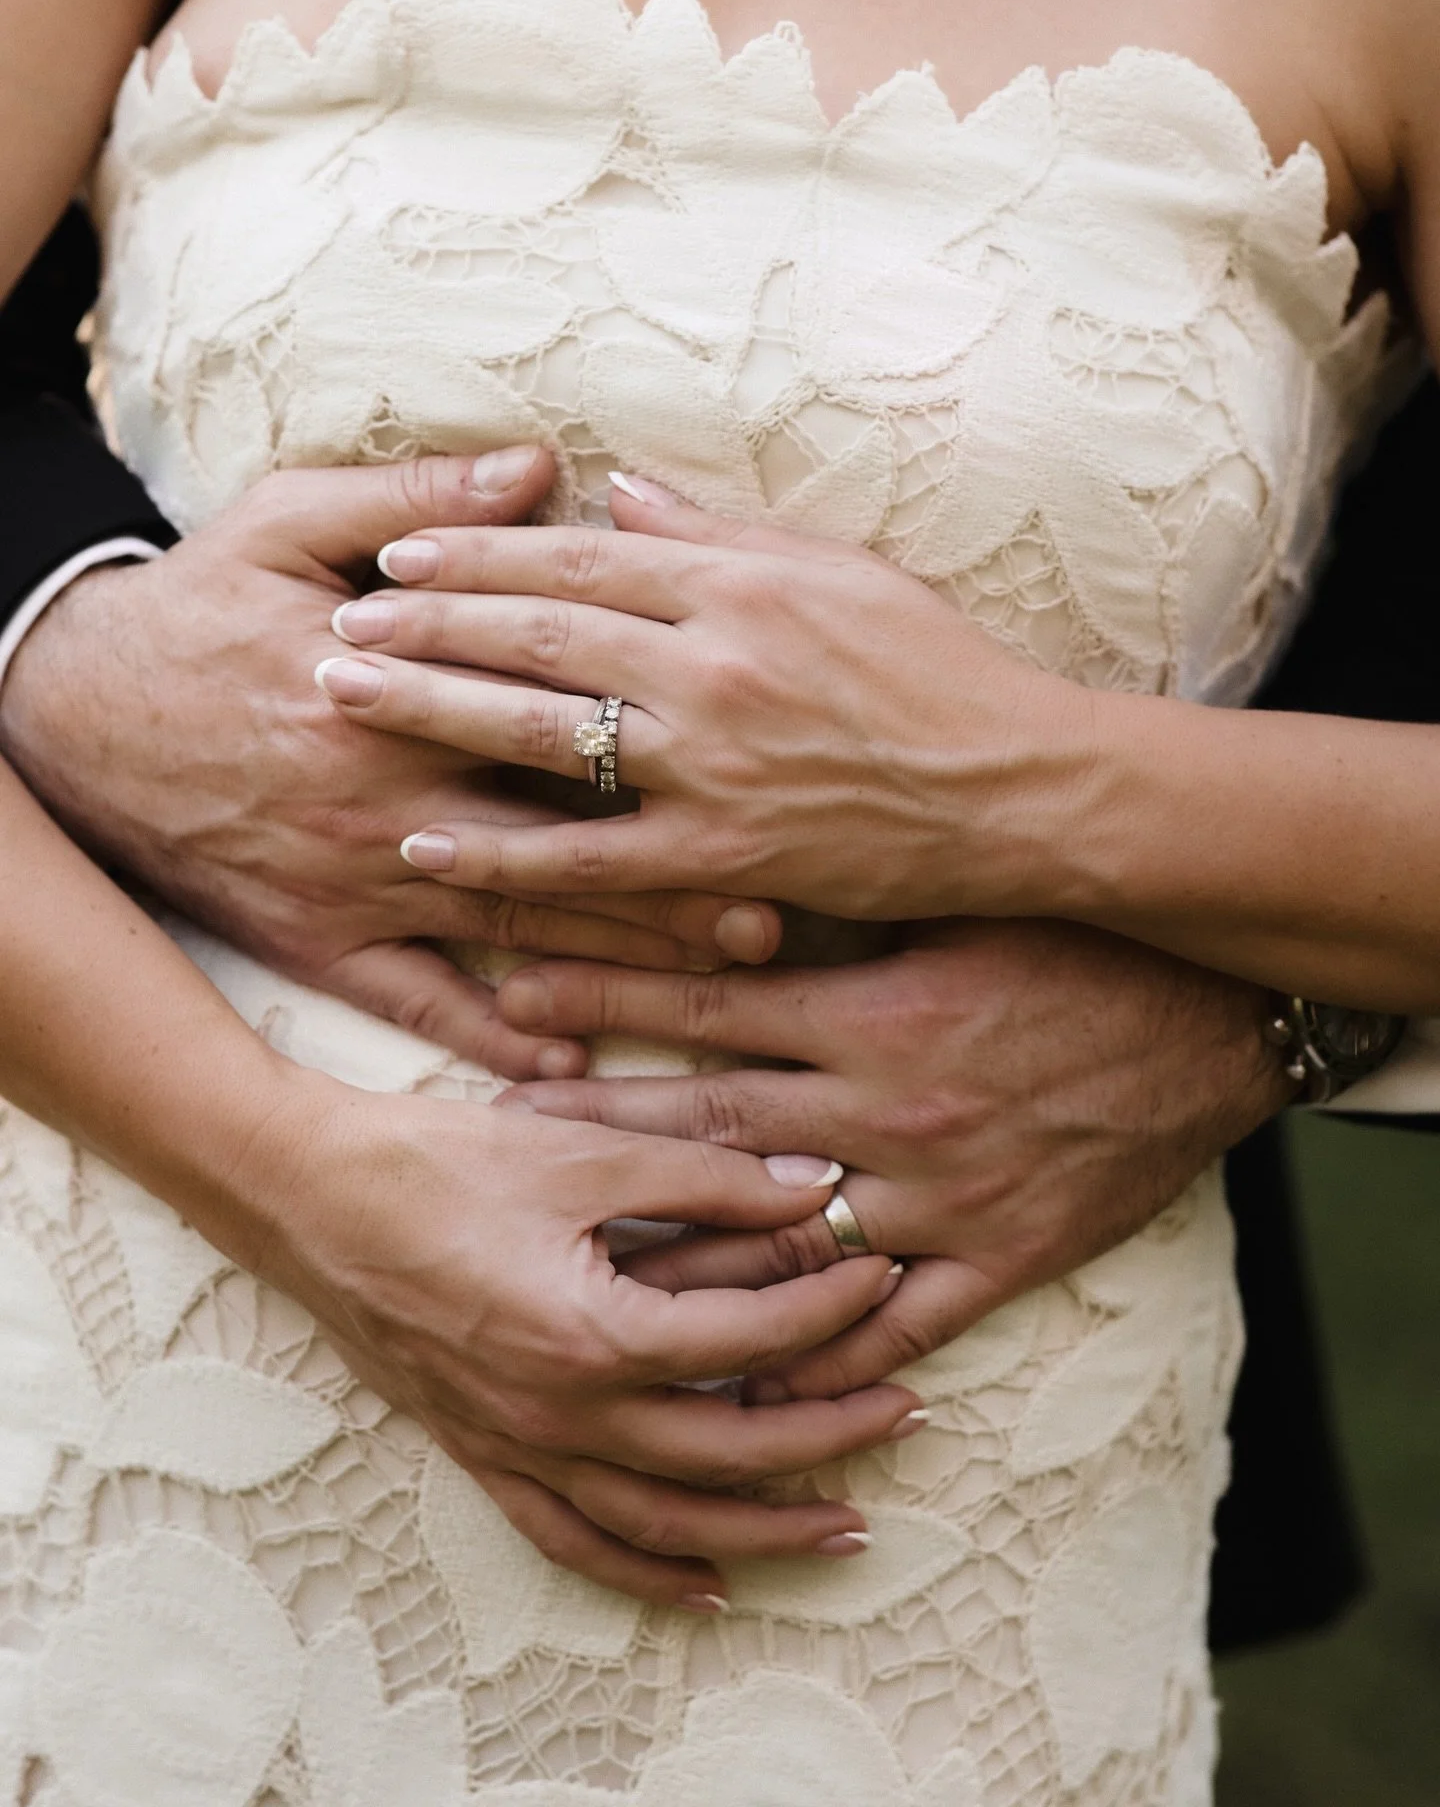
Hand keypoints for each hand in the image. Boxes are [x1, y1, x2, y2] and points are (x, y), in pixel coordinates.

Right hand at [0, 450, 780, 1079]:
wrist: (66, 711)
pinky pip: (417, 1005)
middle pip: (562, 842)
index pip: (556, 717)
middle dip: (673, 876)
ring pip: (516, 932)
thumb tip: (542, 467)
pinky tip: (568, 1062)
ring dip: (619, 961)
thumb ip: (418, 499)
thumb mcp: (285, 520)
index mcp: (401, 688)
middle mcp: (391, 799)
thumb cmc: (191, 606)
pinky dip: (492, 1038)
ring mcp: (357, 881)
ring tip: (719, 981)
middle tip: (781, 904)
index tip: (758, 764)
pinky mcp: (316, 942)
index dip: (662, 742)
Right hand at [243, 1078, 921, 1607]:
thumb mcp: (583, 1150)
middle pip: (727, 1453)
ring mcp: (516, 1446)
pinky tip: (702, 1585)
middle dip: (831, 1435)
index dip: (829, 1309)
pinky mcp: (481, 1453)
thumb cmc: (434, 1161)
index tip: (882, 1271)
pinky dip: (644, 1571)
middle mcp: (559, 1414)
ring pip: (663, 1523)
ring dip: (762, 1531)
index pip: (747, 1343)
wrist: (303, 1193)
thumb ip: (707, 1176)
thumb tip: (813, 1183)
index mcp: (592, 1335)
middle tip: (907, 1412)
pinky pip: (572, 1541)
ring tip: (846, 1527)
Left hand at [311, 474, 1088, 918]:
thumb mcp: (844, 571)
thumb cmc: (942, 671)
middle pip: (537, 637)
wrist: (1021, 786)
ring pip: (542, 733)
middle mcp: (712, 667)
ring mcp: (712, 766)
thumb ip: (722, 532)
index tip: (398, 555)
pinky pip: (589, 859)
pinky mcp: (722, 855)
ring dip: (431, 713)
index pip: (577, 563)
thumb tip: (619, 493)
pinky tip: (427, 844)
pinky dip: (504, 853)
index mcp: (740, 588)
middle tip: (336, 624)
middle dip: (424, 625)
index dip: (477, 556)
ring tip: (343, 701)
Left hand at [491, 918, 1292, 1397]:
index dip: (601, 1001)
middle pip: (711, 1128)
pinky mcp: (999, 1255)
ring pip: (783, 1243)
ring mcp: (939, 1194)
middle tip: (498, 1135)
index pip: (703, 1007)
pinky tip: (747, 1386)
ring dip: (680, 1256)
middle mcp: (887, 1111)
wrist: (1218, 1019)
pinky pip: (896, 1323)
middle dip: (599, 1129)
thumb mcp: (958, 901)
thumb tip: (726, 878)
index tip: (507, 998)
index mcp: (874, 1011)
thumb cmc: (1082, 939)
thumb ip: (844, 904)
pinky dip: (822, 1357)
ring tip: (581, 1268)